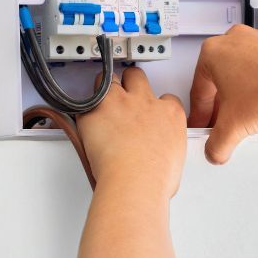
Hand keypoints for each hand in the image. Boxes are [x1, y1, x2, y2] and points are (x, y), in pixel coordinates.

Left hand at [76, 67, 187, 197]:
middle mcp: (145, 102)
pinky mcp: (95, 110)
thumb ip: (165, 146)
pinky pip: (85, 101)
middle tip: (122, 99)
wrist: (135, 180)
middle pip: (137, 77)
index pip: (166, 98)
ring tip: (100, 102)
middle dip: (129, 83)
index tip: (147, 114)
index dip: (154, 105)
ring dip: (105, 88)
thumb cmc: (155, 177)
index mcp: (170, 113)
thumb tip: (158, 154)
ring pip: (110, 79)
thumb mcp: (174, 158)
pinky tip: (84, 119)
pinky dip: (83, 108)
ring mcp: (119, 103)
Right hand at [188, 25, 257, 163]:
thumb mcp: (232, 127)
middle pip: (219, 80)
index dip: (200, 115)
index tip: (203, 124)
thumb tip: (215, 151)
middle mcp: (233, 40)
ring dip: (240, 94)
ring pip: (240, 72)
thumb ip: (216, 145)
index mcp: (212, 52)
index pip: (199, 91)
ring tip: (247, 114)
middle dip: (220, 105)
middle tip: (223, 122)